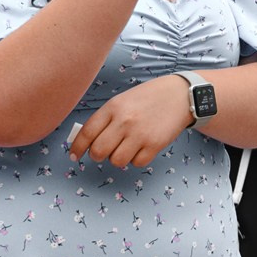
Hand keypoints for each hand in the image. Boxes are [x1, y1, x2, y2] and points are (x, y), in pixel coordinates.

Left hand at [69, 74, 195, 169]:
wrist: (180, 94)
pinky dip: (137, 159)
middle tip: (105, 152)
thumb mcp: (123, 101)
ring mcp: (140, 133)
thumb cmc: (148, 98)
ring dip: (119, 158)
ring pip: (117, 161)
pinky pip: (137, 162)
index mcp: (113, 107)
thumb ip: (106, 119)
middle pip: (99, 151)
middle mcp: (124, 121)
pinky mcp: (155, 144)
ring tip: (127, 147)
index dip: (77, 147)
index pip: (87, 133)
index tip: (75, 155)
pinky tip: (142, 147)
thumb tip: (87, 142)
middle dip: (98, 156)